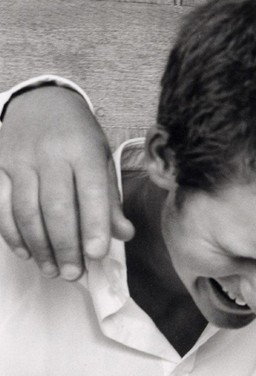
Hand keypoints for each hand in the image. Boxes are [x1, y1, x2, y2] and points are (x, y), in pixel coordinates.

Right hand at [0, 85, 132, 279]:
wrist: (41, 101)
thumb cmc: (79, 136)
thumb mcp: (102, 159)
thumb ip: (109, 198)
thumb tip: (124, 234)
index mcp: (83, 150)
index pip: (91, 191)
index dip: (94, 225)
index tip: (97, 255)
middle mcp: (49, 153)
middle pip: (55, 207)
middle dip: (65, 245)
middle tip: (74, 273)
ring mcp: (17, 159)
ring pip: (25, 210)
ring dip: (39, 246)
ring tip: (53, 270)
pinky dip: (12, 234)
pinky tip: (26, 253)